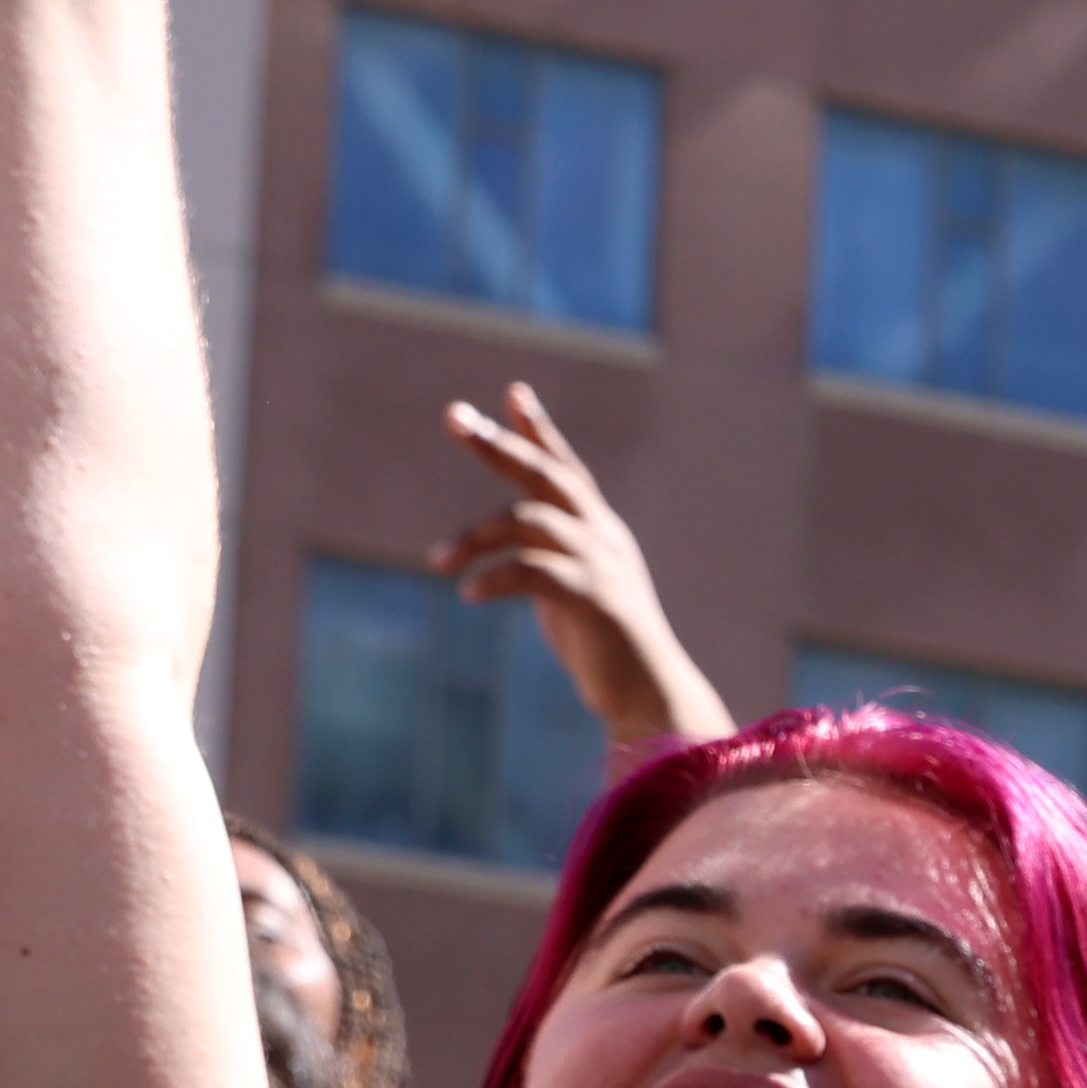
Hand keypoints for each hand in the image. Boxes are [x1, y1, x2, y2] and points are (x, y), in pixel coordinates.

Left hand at [427, 385, 725, 741]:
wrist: (649, 696)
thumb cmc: (605, 647)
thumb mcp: (573, 589)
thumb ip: (548, 556)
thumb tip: (506, 538)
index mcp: (600, 530)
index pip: (565, 467)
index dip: (539, 429)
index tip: (513, 391)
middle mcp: (603, 535)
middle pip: (545, 474)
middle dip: (497, 443)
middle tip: (454, 417)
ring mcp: (600, 563)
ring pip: (528, 520)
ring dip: (475, 537)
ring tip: (437, 561)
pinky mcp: (593, 598)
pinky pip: (532, 571)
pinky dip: (496, 577)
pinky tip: (469, 593)